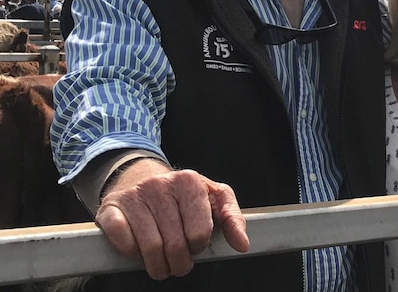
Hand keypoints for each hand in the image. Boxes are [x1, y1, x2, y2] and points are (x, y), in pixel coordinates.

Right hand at [95, 160, 248, 279]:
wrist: (138, 176)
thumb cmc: (180, 193)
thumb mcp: (212, 198)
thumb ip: (231, 219)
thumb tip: (242, 244)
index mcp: (189, 181)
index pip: (200, 231)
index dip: (198, 246)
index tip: (195, 246)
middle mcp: (160, 185)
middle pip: (175, 243)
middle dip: (179, 263)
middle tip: (179, 264)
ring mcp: (134, 196)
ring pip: (149, 247)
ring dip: (157, 265)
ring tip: (162, 264)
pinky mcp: (111, 209)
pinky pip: (123, 242)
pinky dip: (132, 254)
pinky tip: (139, 251)